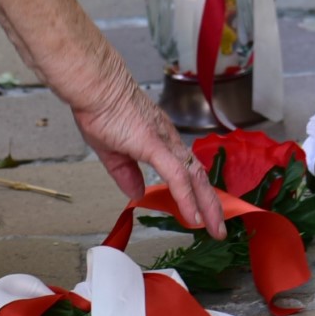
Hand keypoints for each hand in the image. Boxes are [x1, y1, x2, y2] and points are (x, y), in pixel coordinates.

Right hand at [71, 69, 226, 239]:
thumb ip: (125, 173)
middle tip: (219, 228)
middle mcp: (169, 141)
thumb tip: (137, 192)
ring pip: (194, 178)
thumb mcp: (111, 151)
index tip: (204, 211)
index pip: (187, 170)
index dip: (197, 191)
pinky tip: (193, 216)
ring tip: (215, 228)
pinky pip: (177, 177)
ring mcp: (165, 143)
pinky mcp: (156, 145)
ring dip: (207, 205)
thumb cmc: (99, 110)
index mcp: (160, 141)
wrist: (95, 87)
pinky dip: (187, 198)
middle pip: (198, 176)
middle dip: (211, 204)